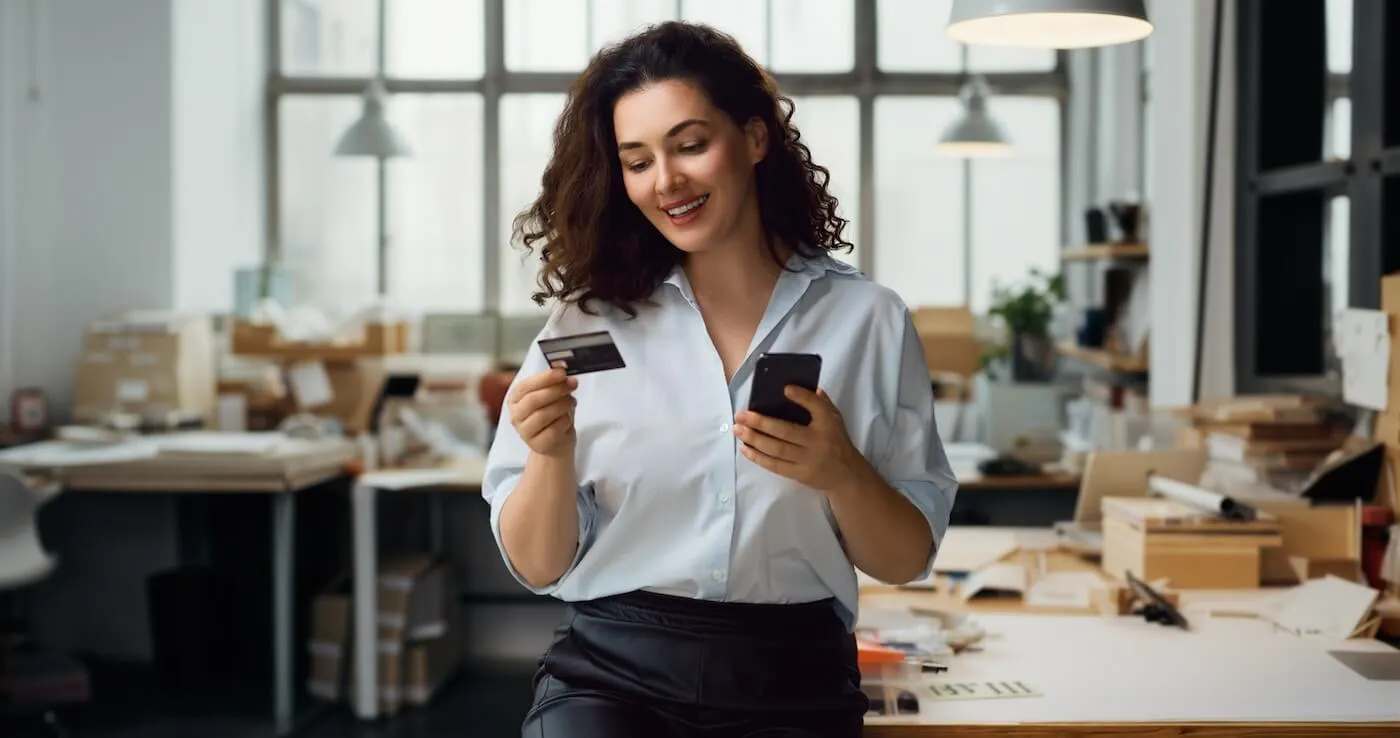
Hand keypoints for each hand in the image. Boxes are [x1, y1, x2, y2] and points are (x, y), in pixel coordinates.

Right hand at [508, 365, 577, 457]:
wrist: (557, 443)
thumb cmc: (553, 415)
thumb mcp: (553, 396)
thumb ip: (554, 383)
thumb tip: (562, 369)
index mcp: (515, 399)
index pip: (526, 386)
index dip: (545, 378)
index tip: (562, 372)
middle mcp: (515, 415)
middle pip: (533, 400)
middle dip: (555, 390)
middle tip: (572, 384)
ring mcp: (524, 432)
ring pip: (543, 415)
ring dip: (562, 405)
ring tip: (571, 402)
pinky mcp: (537, 445)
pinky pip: (553, 430)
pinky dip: (565, 421)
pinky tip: (567, 419)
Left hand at [732, 386, 865, 493]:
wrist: (847, 475)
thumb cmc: (837, 441)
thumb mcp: (835, 419)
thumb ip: (820, 403)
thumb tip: (800, 387)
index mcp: (827, 425)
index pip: (816, 407)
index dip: (801, 397)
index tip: (784, 388)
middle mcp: (816, 442)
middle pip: (785, 431)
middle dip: (760, 422)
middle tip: (741, 415)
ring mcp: (806, 460)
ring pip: (776, 449)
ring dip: (754, 439)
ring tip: (738, 430)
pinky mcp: (798, 474)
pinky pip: (775, 466)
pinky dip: (758, 457)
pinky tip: (745, 448)